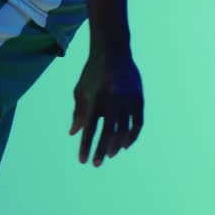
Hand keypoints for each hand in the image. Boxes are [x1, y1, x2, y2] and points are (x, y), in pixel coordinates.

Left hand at [70, 45, 143, 165]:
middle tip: (96, 164)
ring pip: (124, 129)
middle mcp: (113, 98)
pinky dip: (132, 136)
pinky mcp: (139, 97)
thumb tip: (74, 134)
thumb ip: (78, 112)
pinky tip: (124, 145)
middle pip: (108, 132)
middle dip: (101, 150)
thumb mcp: (80, 90)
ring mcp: (128, 97)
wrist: (113, 51)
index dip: (86, 146)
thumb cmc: (92, 72)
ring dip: (116, 145)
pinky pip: (138, 122)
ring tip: (108, 155)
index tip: (83, 160)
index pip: (90, 127)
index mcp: (95, 97)